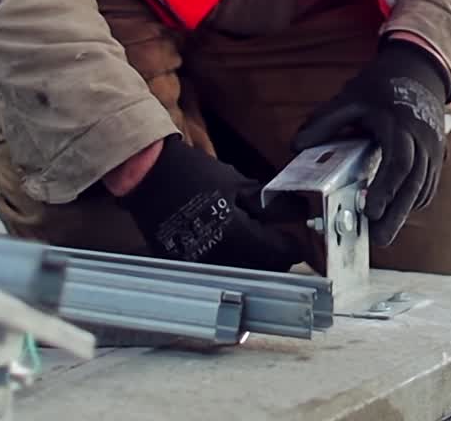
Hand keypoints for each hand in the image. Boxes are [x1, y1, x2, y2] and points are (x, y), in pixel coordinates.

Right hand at [116, 136, 301, 270]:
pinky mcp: (183, 267)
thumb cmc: (195, 174)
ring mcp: (198, 266)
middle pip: (261, 271)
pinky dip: (229, 265)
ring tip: (260, 247)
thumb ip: (268, 202)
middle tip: (283, 244)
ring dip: (254, 265)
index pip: (277, 253)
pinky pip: (215, 274)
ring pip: (239, 276)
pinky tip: (234, 251)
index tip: (302, 243)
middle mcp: (218, 257)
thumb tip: (298, 212)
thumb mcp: (237, 182)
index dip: (294, 249)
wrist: (149, 176)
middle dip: (276, 260)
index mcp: (235, 234)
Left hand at [292, 40, 446, 247]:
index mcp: (400, 123)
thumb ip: (325, 121)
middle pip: (414, 182)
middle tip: (379, 239)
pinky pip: (429, 182)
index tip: (369, 210)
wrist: (419, 69)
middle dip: (397, 213)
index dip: (385, 188)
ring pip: (424, 186)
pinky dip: (415, 199)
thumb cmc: (382, 84)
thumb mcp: (351, 96)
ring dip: (405, 210)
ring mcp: (434, 146)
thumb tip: (296, 146)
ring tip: (384, 232)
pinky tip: (399, 211)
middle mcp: (422, 138)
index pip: (399, 162)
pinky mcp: (438, 153)